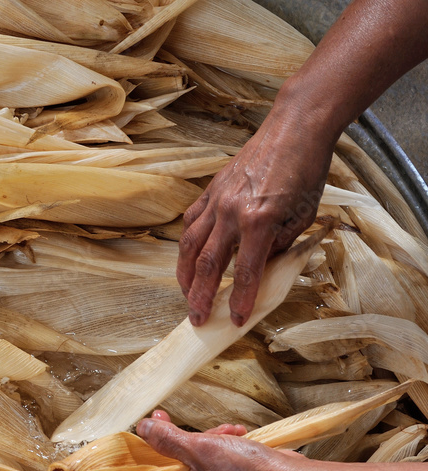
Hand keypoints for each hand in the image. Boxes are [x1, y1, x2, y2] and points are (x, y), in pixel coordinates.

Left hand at [135, 410, 302, 470]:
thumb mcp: (201, 448)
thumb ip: (168, 439)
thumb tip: (142, 429)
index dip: (146, 455)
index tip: (146, 432)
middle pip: (174, 470)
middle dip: (181, 442)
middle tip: (177, 420)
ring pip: (198, 466)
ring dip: (208, 442)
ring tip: (227, 430)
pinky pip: (217, 469)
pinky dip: (223, 450)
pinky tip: (238, 436)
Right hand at [178, 109, 334, 326]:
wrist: (294, 129)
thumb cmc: (306, 170)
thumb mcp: (304, 214)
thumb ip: (280, 244)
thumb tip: (261, 266)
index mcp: (261, 221)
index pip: (246, 272)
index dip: (241, 300)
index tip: (236, 321)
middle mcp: (232, 212)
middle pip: (208, 264)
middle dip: (200, 296)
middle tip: (197, 318)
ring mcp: (217, 201)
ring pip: (190, 246)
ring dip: (185, 275)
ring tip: (186, 295)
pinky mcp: (210, 191)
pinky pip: (191, 223)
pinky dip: (187, 245)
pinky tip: (188, 259)